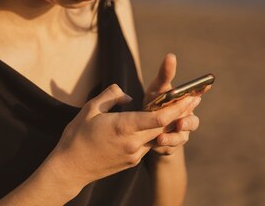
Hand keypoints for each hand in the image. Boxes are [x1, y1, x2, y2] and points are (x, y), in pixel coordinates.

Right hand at [48, 83, 195, 189]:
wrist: (70, 168)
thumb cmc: (77, 136)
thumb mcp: (90, 108)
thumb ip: (112, 96)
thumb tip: (128, 97)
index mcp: (124, 127)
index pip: (158, 117)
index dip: (177, 107)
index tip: (189, 96)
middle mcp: (133, 143)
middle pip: (164, 126)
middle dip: (180, 112)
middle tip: (194, 98)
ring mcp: (134, 154)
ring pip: (158, 136)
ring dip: (170, 123)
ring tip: (182, 109)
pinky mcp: (132, 161)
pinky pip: (147, 144)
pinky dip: (155, 133)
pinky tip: (157, 124)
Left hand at [143, 53, 205, 155]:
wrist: (144, 129)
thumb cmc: (154, 103)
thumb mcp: (157, 89)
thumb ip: (165, 74)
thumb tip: (171, 56)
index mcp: (185, 102)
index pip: (198, 94)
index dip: (203, 89)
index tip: (206, 85)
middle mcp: (187, 118)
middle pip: (193, 121)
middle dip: (187, 121)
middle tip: (180, 121)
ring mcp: (181, 133)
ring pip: (182, 136)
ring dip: (173, 137)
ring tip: (161, 137)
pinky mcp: (170, 146)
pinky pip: (170, 147)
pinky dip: (163, 145)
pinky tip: (155, 143)